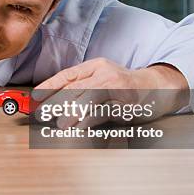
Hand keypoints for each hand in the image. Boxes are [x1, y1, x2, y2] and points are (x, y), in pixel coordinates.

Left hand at [33, 58, 188, 128]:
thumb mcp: (102, 78)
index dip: (49, 86)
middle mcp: (104, 74)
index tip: (35, 96)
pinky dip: (88, 122)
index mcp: (96, 66)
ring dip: (70, 113)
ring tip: (59, 125)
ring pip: (87, 100)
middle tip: (41, 114)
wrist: (157, 88)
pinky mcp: (124, 104)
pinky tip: (78, 128)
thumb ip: (81, 86)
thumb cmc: (124, 86)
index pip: (67, 75)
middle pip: (74, 88)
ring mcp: (115, 89)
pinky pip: (102, 113)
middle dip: (54, 102)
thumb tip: (52, 100)